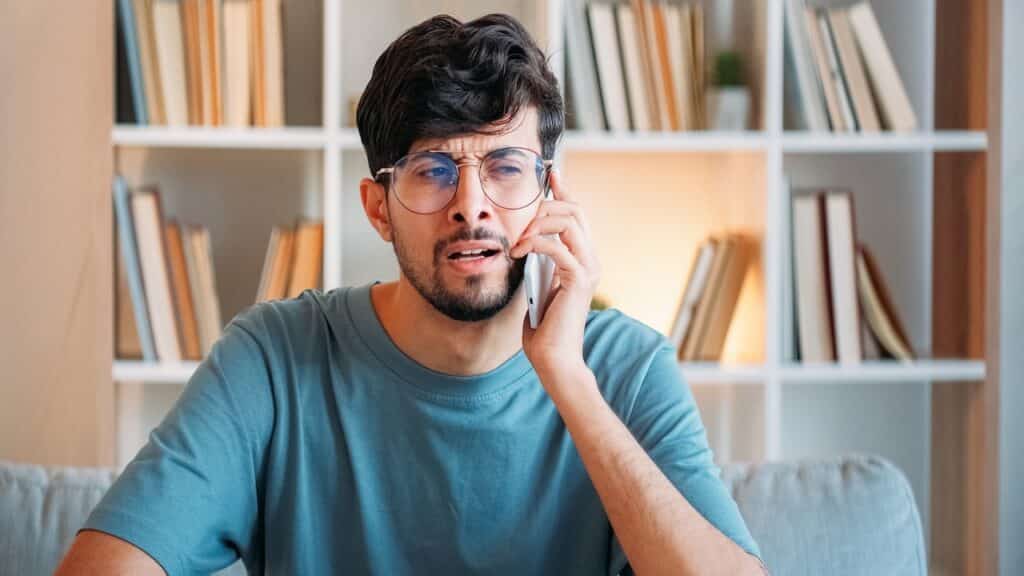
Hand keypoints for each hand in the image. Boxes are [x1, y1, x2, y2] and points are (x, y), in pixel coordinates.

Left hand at [510, 170, 601, 389]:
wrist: (554, 358)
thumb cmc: (543, 328)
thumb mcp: (538, 285)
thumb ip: (539, 263)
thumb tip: (525, 240)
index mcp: (583, 259)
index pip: (577, 214)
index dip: (564, 190)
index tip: (550, 172)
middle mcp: (591, 259)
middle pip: (575, 210)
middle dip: (545, 206)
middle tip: (520, 222)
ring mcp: (588, 268)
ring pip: (568, 221)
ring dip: (537, 224)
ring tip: (517, 242)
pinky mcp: (578, 279)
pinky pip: (557, 246)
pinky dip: (534, 243)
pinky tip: (518, 254)